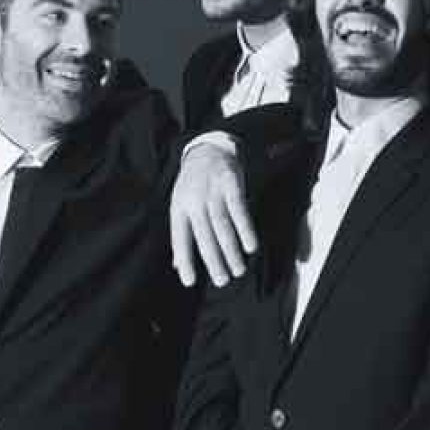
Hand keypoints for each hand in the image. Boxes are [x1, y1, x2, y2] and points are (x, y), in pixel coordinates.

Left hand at [170, 143, 257, 286]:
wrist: (208, 148)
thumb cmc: (193, 183)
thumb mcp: (180, 204)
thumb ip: (181, 234)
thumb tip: (178, 266)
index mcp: (179, 206)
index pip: (179, 237)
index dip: (184, 259)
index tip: (189, 281)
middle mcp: (194, 199)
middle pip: (204, 235)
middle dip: (214, 260)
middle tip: (222, 280)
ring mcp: (213, 191)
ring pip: (223, 226)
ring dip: (231, 251)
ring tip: (238, 269)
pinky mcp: (231, 183)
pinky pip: (239, 211)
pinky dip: (246, 230)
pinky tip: (251, 246)